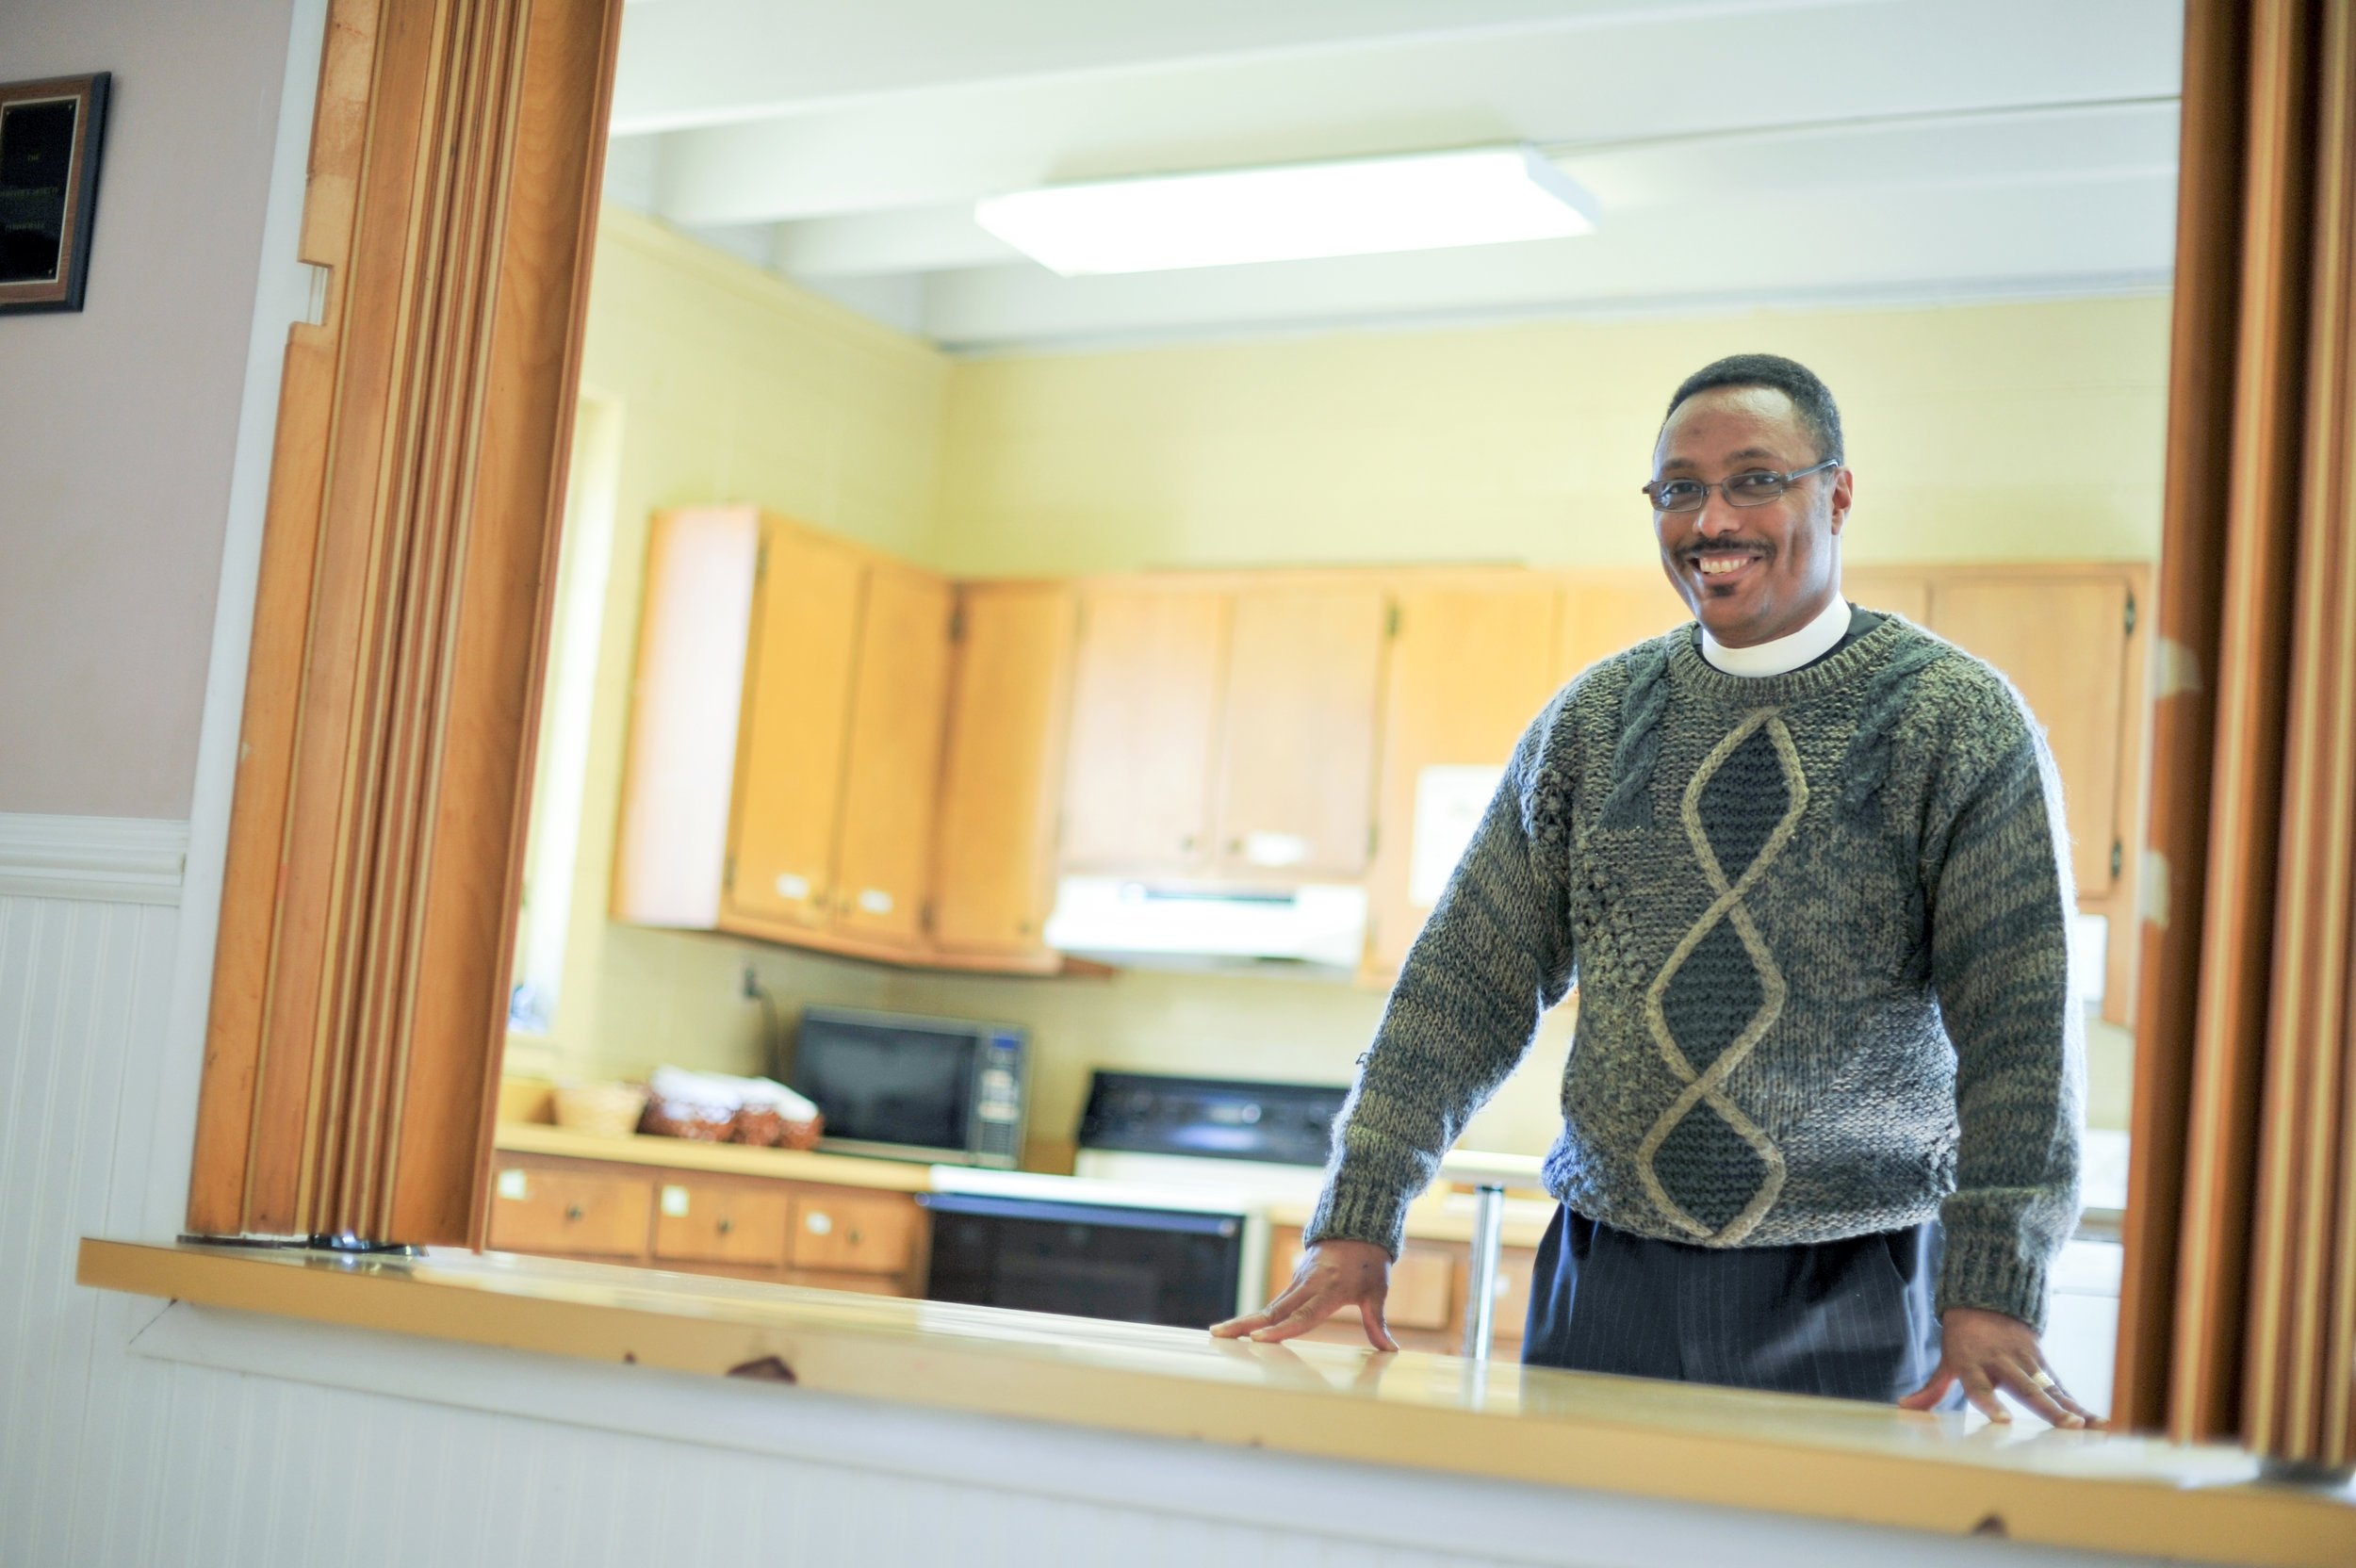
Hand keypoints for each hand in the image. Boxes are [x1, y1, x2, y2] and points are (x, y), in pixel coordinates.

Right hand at [1210, 1239, 1397, 1350]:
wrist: (1357, 1229)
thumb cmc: (1368, 1263)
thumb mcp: (1378, 1290)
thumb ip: (1377, 1321)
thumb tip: (1390, 1349)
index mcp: (1328, 1290)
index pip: (1302, 1315)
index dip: (1281, 1329)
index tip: (1258, 1339)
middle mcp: (1306, 1287)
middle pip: (1273, 1310)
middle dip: (1245, 1324)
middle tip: (1219, 1334)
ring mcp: (1297, 1284)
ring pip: (1267, 1306)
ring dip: (1243, 1320)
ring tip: (1217, 1333)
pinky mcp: (1294, 1285)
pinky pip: (1272, 1303)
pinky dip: (1253, 1316)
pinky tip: (1237, 1329)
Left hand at [1898, 1306, 2101, 1427]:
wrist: (1988, 1299)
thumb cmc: (1964, 1338)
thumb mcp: (1948, 1359)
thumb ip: (1932, 1388)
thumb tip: (1905, 1407)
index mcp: (1974, 1362)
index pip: (1979, 1386)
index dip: (1990, 1403)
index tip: (2003, 1422)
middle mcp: (2003, 1361)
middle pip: (2025, 1387)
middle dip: (2046, 1407)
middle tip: (2066, 1426)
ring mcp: (2027, 1361)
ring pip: (2050, 1387)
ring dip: (2070, 1408)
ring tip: (2087, 1428)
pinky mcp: (2044, 1364)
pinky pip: (2063, 1388)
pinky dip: (2081, 1404)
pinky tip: (2099, 1423)